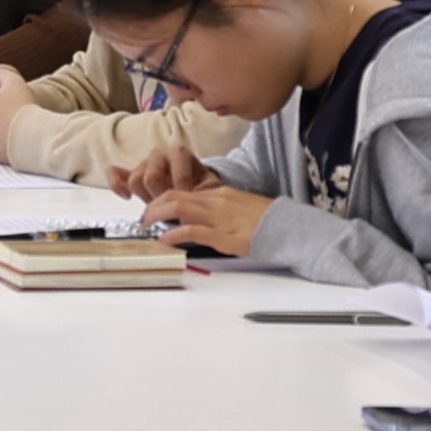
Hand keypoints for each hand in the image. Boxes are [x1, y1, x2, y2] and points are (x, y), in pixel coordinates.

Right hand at [107, 143, 214, 202]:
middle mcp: (159, 154)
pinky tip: (127, 197)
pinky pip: (114, 173)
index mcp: (180, 154)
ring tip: (158, 205)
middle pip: (151, 178)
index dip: (184, 195)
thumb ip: (206, 193)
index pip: (177, 176)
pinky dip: (116, 185)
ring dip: (145, 197)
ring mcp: (143, 163)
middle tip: (170, 207)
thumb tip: (198, 205)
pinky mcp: (130, 172)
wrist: (193, 181)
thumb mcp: (209, 186)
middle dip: (161, 197)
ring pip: (135, 180)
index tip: (189, 205)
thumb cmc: (200, 184)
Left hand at [140, 181, 267, 257]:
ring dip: (157, 215)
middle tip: (144, 217)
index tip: (154, 208)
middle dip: (153, 205)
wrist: (287, 227)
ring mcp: (217, 217)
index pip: (183, 190)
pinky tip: (164, 240)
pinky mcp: (221, 234)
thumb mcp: (240, 207)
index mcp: (219, 193)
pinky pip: (190, 231)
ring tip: (146, 225)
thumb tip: (203, 216)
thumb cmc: (267, 220)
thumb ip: (220, 208)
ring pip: (177, 207)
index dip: (163, 199)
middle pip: (174, 195)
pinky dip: (173, 234)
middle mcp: (215, 201)